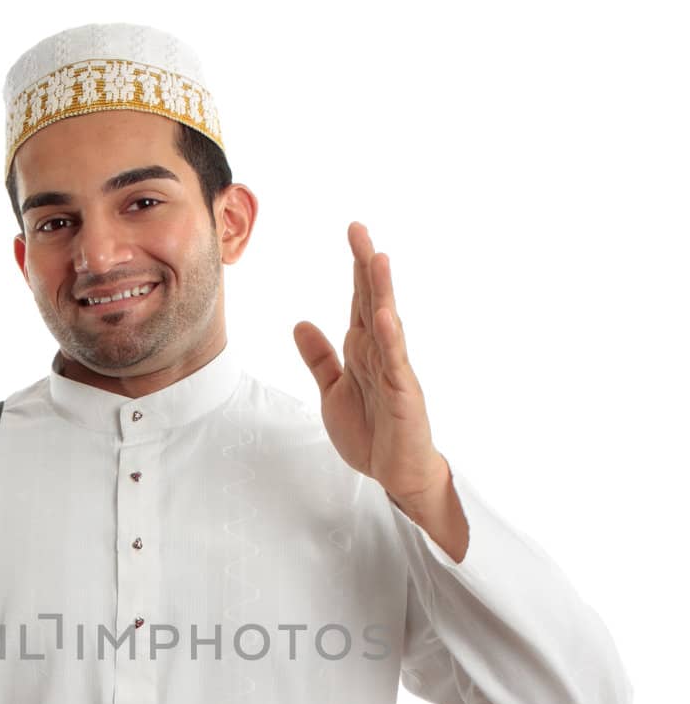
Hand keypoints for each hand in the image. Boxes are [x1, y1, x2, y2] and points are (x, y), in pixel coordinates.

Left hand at [293, 222, 448, 502]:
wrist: (394, 473)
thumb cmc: (371, 434)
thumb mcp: (332, 392)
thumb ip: (320, 358)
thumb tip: (301, 324)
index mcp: (363, 350)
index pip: (359, 300)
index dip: (355, 268)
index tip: (353, 232)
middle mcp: (381, 353)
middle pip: (372, 301)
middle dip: (365, 266)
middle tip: (359, 229)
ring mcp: (394, 371)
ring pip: (387, 324)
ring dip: (383, 292)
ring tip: (377, 258)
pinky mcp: (403, 395)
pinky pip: (395, 363)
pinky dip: (391, 339)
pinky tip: (385, 317)